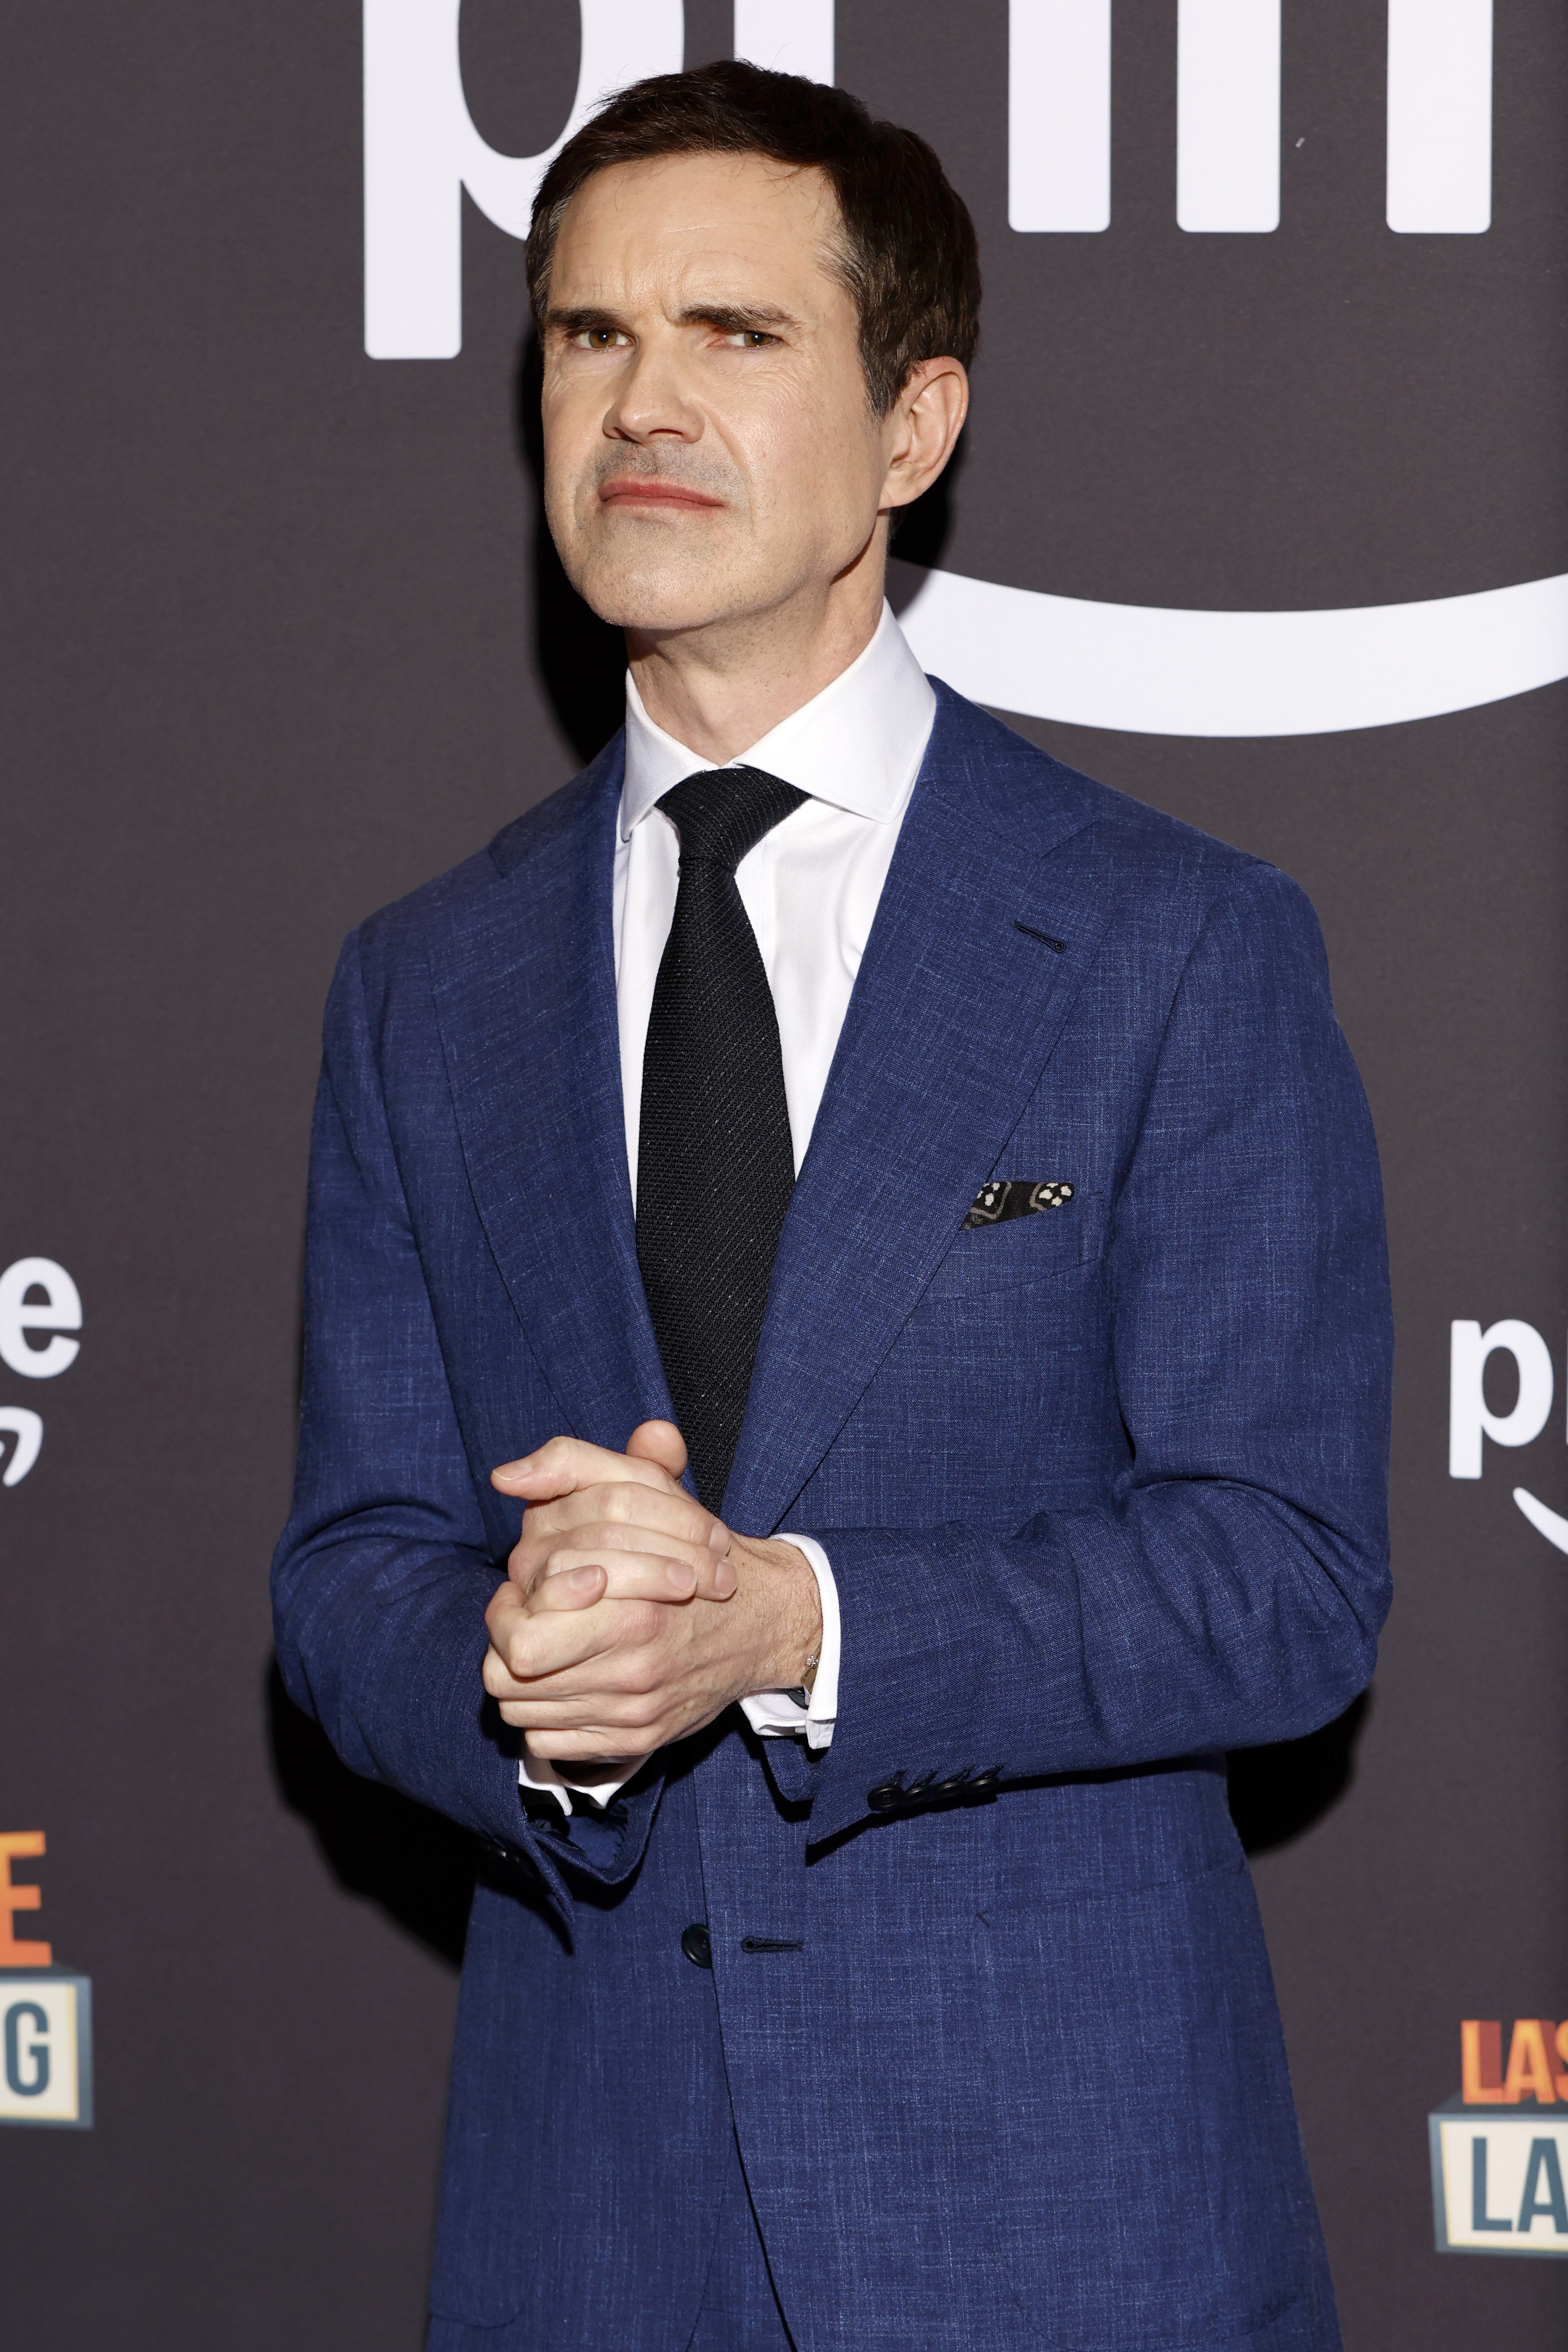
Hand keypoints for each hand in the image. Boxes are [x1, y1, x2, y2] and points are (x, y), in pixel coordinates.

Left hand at [482, 1423, 820, 1761]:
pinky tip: (564, 1679)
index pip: (521, 1641)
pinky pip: (551, 1741)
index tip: (520, 1591)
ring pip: (523, 1713)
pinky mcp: (636, 1740)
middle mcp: (633, 1670)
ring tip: (542, 1644)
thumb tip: (508, 1474)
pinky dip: (546, 1715)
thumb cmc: (693, 1551)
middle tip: (521, 1619)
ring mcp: (634, 1712)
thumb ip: (575, 1466)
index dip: (505, 1613)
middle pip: (509, 1680)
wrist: (761, 1621)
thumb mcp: (646, 1491)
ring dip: (520, 1678)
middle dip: (505, 1646)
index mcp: (633, 1612)